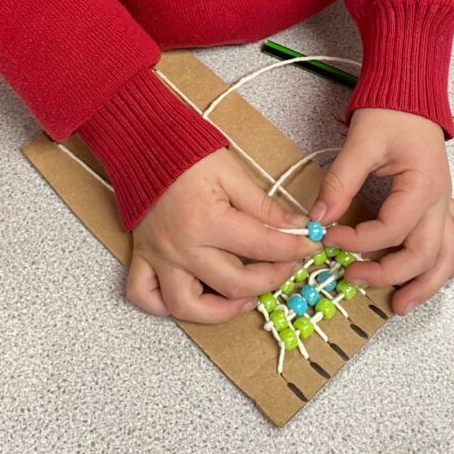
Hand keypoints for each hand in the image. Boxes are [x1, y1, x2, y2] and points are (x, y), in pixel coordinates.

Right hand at [127, 149, 315, 324]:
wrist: (143, 142)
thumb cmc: (186, 153)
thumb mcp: (232, 172)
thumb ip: (263, 205)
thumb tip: (295, 227)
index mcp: (207, 221)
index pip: (262, 246)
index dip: (293, 248)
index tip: (310, 246)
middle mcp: (182, 247)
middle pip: (235, 284)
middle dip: (272, 278)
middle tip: (287, 266)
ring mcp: (159, 256)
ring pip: (188, 307)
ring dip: (222, 311)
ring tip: (246, 298)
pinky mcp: (143, 256)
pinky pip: (145, 297)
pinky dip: (164, 307)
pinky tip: (192, 298)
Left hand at [312, 109, 453, 315]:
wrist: (409, 92)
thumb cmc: (390, 112)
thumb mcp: (360, 143)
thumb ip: (340, 183)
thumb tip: (319, 217)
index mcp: (422, 186)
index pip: (391, 230)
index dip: (357, 240)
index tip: (329, 237)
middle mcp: (441, 199)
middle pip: (425, 254)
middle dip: (391, 275)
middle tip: (355, 280)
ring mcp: (445, 202)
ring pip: (449, 256)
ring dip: (428, 283)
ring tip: (402, 304)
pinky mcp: (442, 201)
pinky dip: (450, 260)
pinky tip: (436, 273)